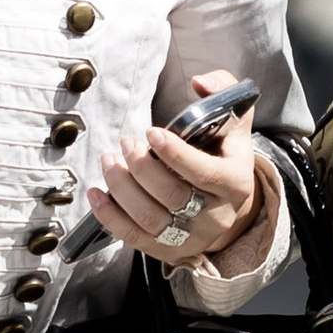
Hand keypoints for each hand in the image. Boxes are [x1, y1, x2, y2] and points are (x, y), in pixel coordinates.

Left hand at [90, 71, 274, 265]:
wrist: (230, 202)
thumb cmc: (224, 154)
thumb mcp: (235, 120)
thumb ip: (224, 90)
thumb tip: (201, 83)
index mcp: (236, 183)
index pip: (204, 173)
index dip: (175, 154)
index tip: (150, 132)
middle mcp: (217, 215)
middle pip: (173, 196)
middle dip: (142, 168)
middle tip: (125, 143)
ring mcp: (193, 237)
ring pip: (151, 218)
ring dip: (122, 188)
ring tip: (109, 160)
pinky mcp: (169, 250)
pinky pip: (135, 238)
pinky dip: (111, 216)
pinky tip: (96, 193)